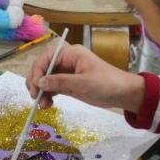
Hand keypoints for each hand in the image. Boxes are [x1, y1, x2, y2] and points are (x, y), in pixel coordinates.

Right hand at [26, 44, 145, 111]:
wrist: (123, 94)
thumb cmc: (106, 84)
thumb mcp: (83, 84)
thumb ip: (60, 82)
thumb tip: (39, 82)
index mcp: (70, 54)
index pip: (46, 58)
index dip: (37, 71)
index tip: (35, 87)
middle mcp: (66, 61)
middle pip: (43, 68)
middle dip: (37, 82)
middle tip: (35, 98)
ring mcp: (67, 72)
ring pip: (46, 79)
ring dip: (41, 91)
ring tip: (43, 105)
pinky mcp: (69, 84)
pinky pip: (53, 87)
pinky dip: (48, 95)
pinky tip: (47, 104)